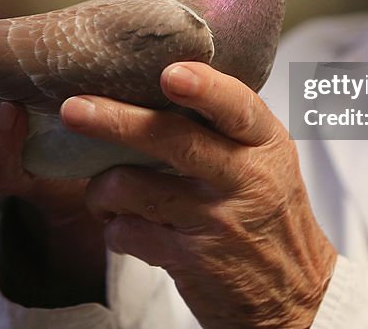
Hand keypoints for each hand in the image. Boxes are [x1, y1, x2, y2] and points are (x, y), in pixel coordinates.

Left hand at [61, 61, 336, 327]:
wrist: (293, 294)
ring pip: (133, 187)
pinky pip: (126, 232)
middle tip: (73, 109)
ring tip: (102, 191)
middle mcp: (246, 178)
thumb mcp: (266, 160)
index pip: (237, 108)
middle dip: (116, 121)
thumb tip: (157, 75)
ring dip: (102, 188)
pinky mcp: (190, 260)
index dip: (204, 88)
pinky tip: (122, 225)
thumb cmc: (268, 212)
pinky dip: (113, 226)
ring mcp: (217, 221)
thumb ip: (225, 124)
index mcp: (266, 143)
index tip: (170, 73)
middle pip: (174, 141)